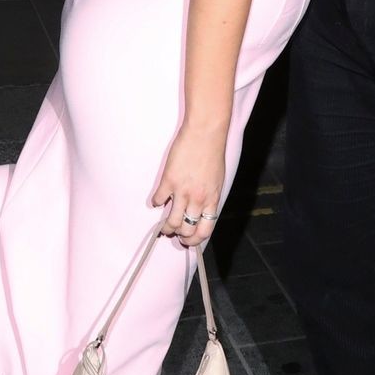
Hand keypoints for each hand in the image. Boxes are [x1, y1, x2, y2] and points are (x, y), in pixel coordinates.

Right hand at [153, 124, 224, 246]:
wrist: (205, 133)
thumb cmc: (213, 153)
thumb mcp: (217, 180)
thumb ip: (209, 196)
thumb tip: (201, 209)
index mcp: (212, 199)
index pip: (205, 230)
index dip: (196, 240)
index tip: (189, 241)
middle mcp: (198, 199)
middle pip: (187, 230)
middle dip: (180, 236)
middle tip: (174, 233)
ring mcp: (183, 191)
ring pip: (172, 221)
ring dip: (166, 227)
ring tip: (163, 226)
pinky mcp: (169, 181)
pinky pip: (159, 200)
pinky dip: (156, 203)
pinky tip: (157, 201)